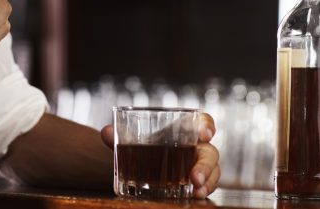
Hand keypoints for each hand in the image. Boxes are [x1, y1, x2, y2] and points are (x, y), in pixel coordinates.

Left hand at [100, 112, 219, 198]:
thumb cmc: (141, 145)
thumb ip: (118, 135)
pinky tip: (194, 197)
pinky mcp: (196, 183)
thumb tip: (107, 132)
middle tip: (195, 177)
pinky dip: (203, 192)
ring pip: (213, 172)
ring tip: (196, 192)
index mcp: (183, 128)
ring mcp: (198, 166)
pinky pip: (206, 186)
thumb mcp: (130, 139)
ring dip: (207, 182)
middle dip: (205, 165)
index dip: (206, 125)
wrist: (139, 163)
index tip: (204, 134)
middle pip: (209, 152)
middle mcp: (195, 146)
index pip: (201, 121)